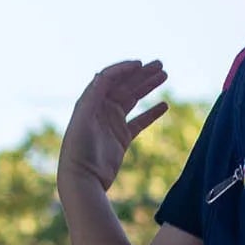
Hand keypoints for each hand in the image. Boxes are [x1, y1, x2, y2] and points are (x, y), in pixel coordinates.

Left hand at [60, 60, 167, 194]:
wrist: (83, 179)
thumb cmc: (79, 149)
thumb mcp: (84, 119)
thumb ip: (93, 96)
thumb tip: (102, 74)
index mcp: (90, 101)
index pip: (109, 78)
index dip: (124, 69)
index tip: (141, 65)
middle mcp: (101, 109)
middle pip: (124, 85)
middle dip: (142, 74)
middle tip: (161, 65)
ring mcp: (112, 123)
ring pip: (133, 99)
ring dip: (148, 87)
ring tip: (165, 76)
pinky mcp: (121, 138)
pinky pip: (140, 121)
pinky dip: (151, 113)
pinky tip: (164, 105)